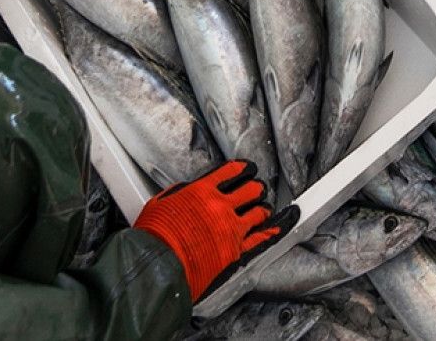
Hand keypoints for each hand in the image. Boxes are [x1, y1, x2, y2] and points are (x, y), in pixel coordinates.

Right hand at [134, 160, 298, 300]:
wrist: (155, 267)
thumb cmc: (153, 238)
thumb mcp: (161, 203)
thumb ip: (181, 193)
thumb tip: (189, 191)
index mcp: (201, 191)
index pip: (231, 171)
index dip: (243, 168)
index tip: (248, 169)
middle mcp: (220, 206)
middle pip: (250, 189)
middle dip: (256, 187)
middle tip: (257, 188)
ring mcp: (231, 229)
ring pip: (259, 212)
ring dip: (262, 208)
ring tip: (263, 208)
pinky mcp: (236, 251)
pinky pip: (263, 237)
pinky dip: (276, 229)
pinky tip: (282, 224)